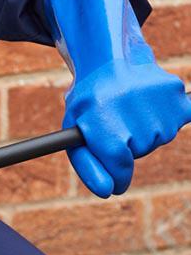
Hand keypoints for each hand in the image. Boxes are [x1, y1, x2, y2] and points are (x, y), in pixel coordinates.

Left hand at [64, 60, 190, 196]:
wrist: (106, 62)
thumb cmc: (88, 105)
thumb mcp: (75, 133)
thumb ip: (88, 166)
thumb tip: (109, 192)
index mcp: (103, 127)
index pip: (119, 167)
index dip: (118, 176)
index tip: (117, 181)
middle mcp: (133, 116)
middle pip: (138, 152)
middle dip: (126, 145)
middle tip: (114, 123)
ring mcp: (158, 105)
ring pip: (157, 138)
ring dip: (144, 130)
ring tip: (127, 109)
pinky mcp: (176, 95)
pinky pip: (182, 117)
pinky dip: (171, 116)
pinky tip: (155, 106)